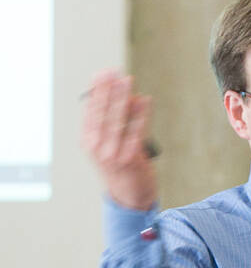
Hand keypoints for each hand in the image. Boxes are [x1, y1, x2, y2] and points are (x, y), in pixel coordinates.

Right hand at [81, 70, 157, 209]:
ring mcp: (113, 154)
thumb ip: (113, 122)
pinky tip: (144, 101)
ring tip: (127, 80)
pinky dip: (140, 115)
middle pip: (102, 113)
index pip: (90, 111)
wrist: (128, 196)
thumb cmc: (120, 167)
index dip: (96, 91)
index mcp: (88, 141)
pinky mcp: (130, 159)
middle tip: (113, 71)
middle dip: (108, 90)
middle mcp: (97, 147)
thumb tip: (125, 95)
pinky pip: (136, 132)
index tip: (101, 74)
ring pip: (117, 120)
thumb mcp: (108, 144)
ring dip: (123, 98)